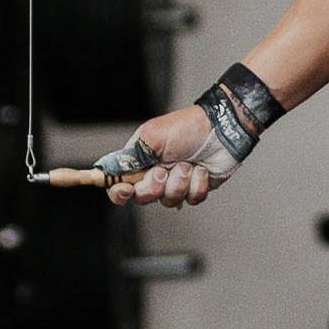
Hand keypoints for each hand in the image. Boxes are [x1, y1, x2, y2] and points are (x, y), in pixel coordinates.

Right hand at [101, 104, 228, 209]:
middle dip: (154, 186)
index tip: (126, 189)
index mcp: (140, 159)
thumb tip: (106, 169)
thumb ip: (130, 156)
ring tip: (187, 164)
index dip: (119, 192)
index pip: (119, 184)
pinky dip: (197, 185)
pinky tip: (201, 170)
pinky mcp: (194, 188)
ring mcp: (175, 182)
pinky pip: (191, 200)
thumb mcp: (153, 137)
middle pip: (142, 198)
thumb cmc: (187, 128)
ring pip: (168, 201)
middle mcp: (155, 173)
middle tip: (164, 170)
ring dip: (179, 182)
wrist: (222, 129)